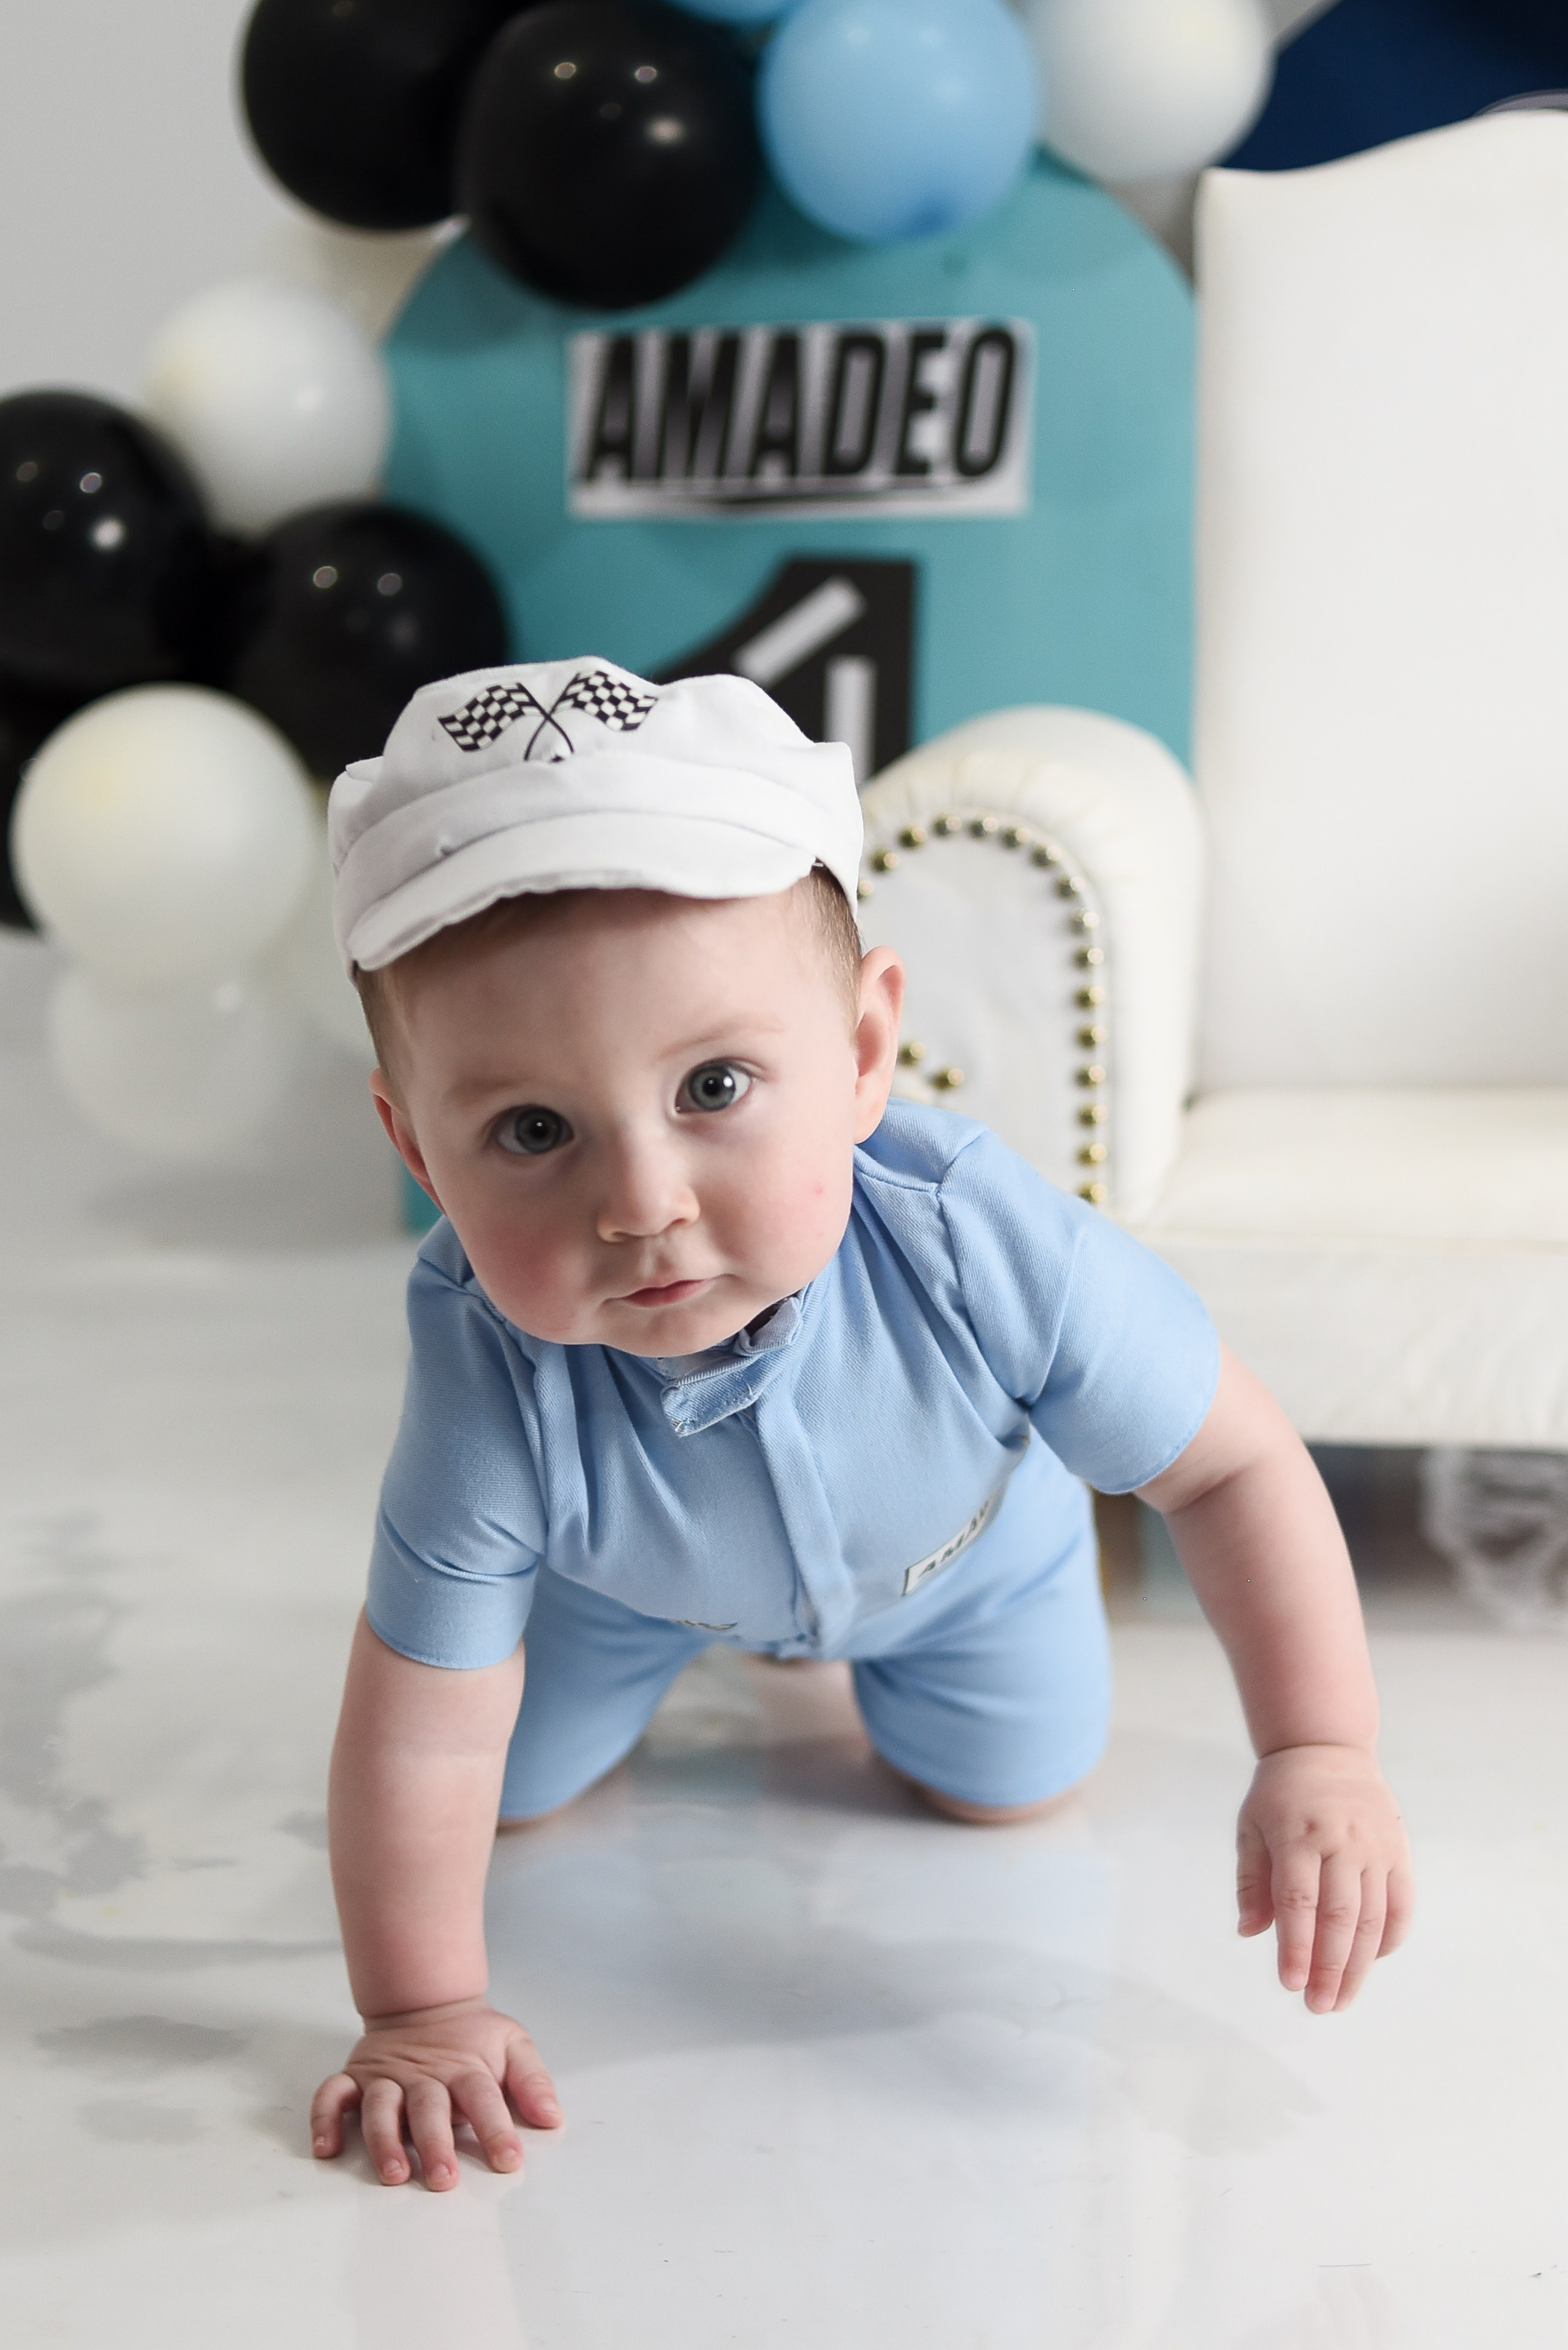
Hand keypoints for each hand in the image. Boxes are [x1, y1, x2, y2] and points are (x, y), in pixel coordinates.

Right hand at [311, 1997, 561, 2188]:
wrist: (427, 2000)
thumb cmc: (472, 2036)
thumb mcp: (512, 2044)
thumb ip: (531, 2081)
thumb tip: (552, 2118)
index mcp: (464, 2067)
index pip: (483, 2098)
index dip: (496, 2129)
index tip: (508, 2160)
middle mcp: (423, 2075)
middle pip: (429, 2108)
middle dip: (435, 2144)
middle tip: (444, 2178)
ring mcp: (386, 2076)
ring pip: (381, 2107)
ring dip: (385, 2141)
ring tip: (393, 2174)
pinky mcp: (356, 2076)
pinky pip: (332, 2094)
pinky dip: (324, 2118)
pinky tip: (326, 2148)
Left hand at [1236, 1744, 1413, 2012]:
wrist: (1326, 1750)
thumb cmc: (1280, 1796)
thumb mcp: (1251, 1827)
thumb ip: (1251, 1881)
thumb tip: (1249, 1932)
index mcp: (1299, 1834)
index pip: (1298, 1902)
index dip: (1295, 1946)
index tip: (1290, 1984)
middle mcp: (1341, 1842)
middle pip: (1339, 1917)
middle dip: (1329, 1968)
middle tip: (1318, 2006)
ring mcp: (1375, 1848)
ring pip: (1372, 1919)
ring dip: (1359, 1966)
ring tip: (1341, 2000)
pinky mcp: (1398, 1853)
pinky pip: (1400, 1905)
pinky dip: (1388, 1939)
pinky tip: (1370, 1962)